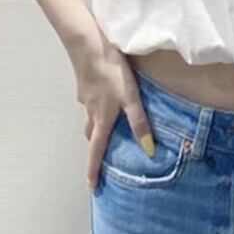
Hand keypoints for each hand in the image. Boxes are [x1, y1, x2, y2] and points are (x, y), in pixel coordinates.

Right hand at [67, 28, 155, 191]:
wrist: (88, 44)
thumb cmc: (112, 71)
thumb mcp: (130, 97)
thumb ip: (139, 122)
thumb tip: (148, 151)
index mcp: (102, 118)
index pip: (96, 151)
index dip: (93, 170)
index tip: (91, 188)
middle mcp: (90, 111)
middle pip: (91, 135)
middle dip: (95, 148)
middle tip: (102, 157)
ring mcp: (85, 96)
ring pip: (90, 118)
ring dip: (96, 127)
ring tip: (107, 129)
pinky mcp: (85, 83)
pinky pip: (90, 102)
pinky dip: (96, 107)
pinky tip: (105, 96)